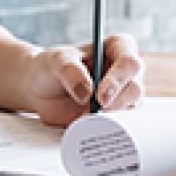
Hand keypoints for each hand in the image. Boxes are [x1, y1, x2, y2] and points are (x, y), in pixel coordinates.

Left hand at [24, 34, 144, 125]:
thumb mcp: (56, 61)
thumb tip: (86, 92)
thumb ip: (70, 71)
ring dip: (110, 116)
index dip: (118, 79)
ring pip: (131, 109)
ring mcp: (122, 94)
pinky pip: (120, 124)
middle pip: (135, 88)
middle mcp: (124, 71)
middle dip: (116, 102)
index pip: (129, 61)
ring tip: (86, 116)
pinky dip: (106, 127)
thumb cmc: (51, 67)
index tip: (100, 95)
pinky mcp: (115, 113)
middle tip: (95, 110)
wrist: (39, 89)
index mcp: (116, 48)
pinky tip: (90, 124)